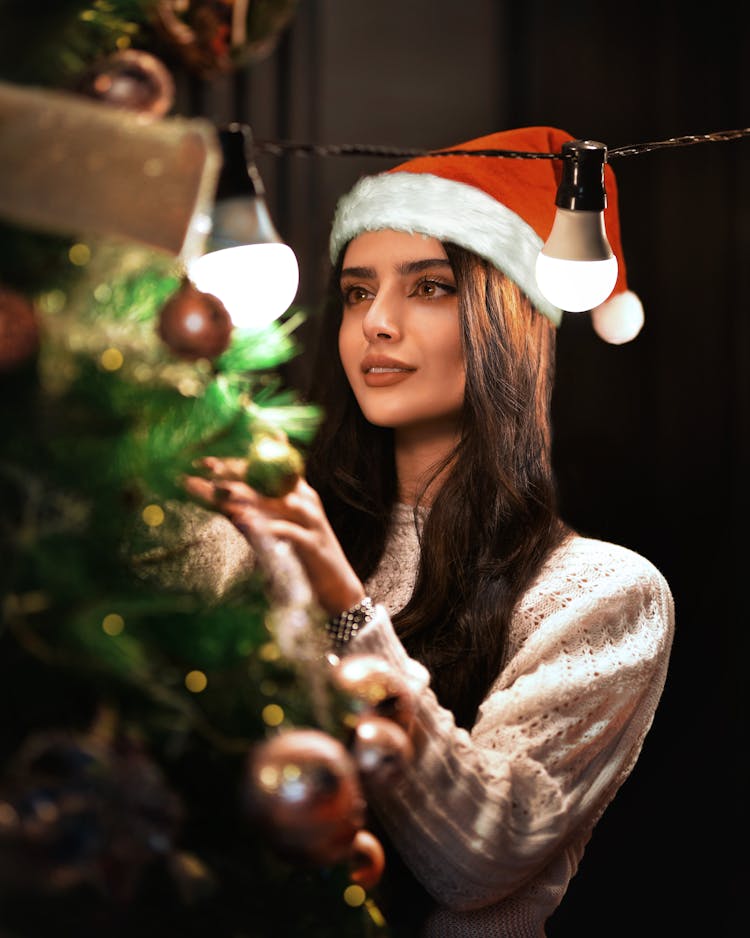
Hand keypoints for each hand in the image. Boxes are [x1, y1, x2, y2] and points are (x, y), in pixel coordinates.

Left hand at [184, 458, 365, 617]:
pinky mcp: (313, 544)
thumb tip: (226, 506)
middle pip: (269, 478)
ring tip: (223, 490)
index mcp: (298, 493)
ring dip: (249, 496)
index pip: (265, 469)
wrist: (337, 588)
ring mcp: (311, 521)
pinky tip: (247, 524)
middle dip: (237, 471)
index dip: (236, 464)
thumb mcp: (280, 531)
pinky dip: (268, 527)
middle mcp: (306, 501)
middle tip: (207, 466)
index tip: (205, 461)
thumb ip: (257, 515)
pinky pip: (289, 532)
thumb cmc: (304, 557)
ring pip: (278, 501)